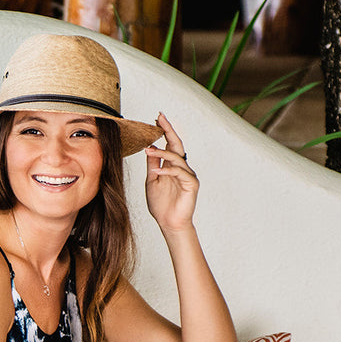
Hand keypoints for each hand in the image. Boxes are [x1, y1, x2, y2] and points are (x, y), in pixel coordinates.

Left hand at [144, 112, 198, 233]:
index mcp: (172, 166)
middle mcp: (182, 168)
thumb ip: (152, 165)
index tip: (156, 119)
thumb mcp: (151, 181)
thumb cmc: (161, 204)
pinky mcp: (191, 185)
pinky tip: (158, 171)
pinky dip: (168, 170)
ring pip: (177, 158)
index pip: (169, 145)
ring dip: (162, 153)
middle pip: (177, 145)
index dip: (164, 132)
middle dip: (168, 131)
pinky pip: (180, 173)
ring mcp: (188, 176)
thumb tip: (149, 148)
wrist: (168, 223)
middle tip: (160, 118)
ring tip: (148, 150)